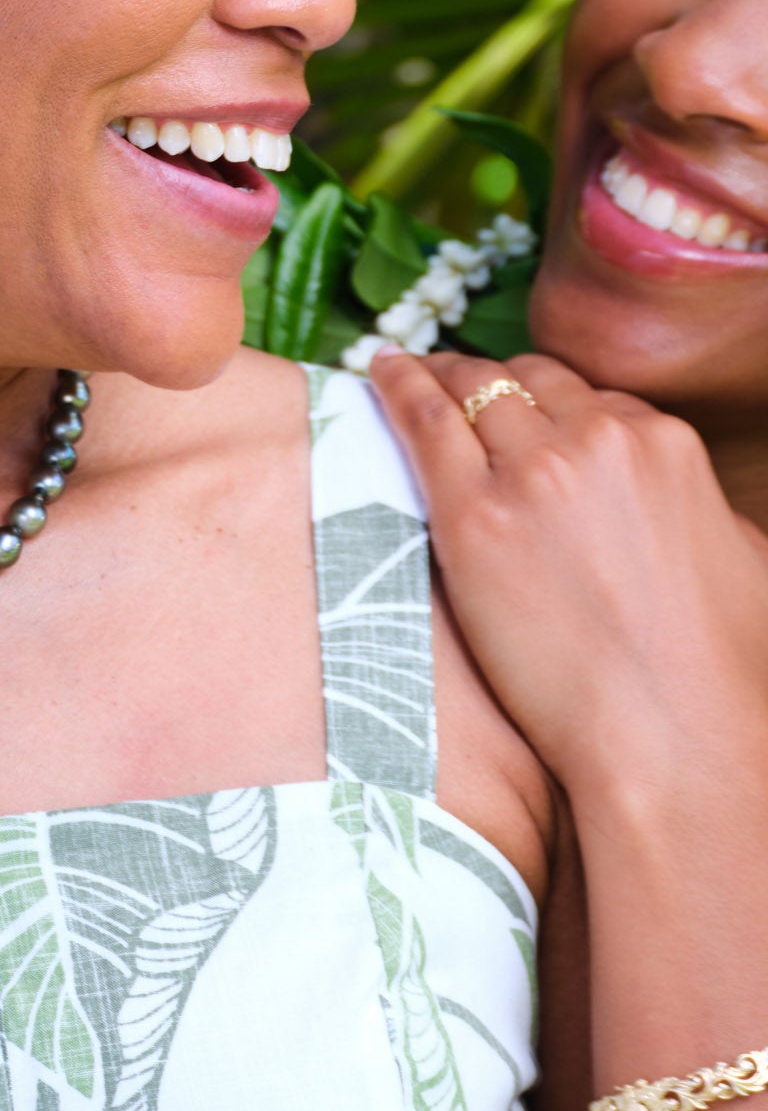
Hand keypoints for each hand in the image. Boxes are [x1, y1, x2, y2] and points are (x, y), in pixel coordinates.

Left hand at [368, 349, 767, 808]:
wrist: (677, 741)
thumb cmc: (715, 671)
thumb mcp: (738, 557)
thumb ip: (692, 506)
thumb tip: (672, 499)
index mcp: (665, 444)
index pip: (585, 396)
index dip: (543, 402)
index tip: (515, 408)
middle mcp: (598, 441)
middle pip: (524, 381)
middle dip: (485, 380)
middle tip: (448, 381)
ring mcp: (532, 473)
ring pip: (470, 388)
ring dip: (435, 372)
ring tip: (404, 369)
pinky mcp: (472, 514)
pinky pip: (420, 420)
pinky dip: (396, 384)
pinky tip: (379, 371)